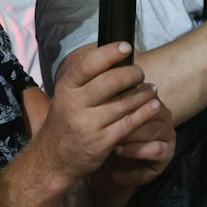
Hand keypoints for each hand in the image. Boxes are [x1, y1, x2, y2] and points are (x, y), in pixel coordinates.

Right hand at [35, 42, 165, 184]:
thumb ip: (84, 81)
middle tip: (140, 73)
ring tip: (151, 88)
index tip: (126, 47)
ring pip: (123, 102)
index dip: (109, 53)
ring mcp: (88, 124)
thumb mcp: (65, 98)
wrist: (53, 160)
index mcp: (65, 89)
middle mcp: (74, 105)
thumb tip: (113, 59)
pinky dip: (145, 112)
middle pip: (109, 82)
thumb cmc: (64, 123)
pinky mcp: (102, 141)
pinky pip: (129, 123)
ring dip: (142, 93)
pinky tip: (153, 106)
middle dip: (131, 74)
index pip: (88, 65)